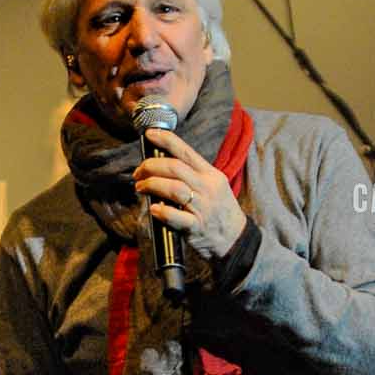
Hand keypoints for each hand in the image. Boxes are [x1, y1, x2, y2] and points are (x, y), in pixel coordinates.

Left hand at [133, 124, 246, 261]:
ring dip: (152, 185)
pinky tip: (153, 210)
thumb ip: (192, 175)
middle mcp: (208, 188)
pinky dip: (162, 212)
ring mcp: (203, 208)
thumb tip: (162, 165)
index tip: (149, 134)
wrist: (237, 239)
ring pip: (174, 189)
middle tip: (138, 172)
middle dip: (151, 166)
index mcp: (210, 174)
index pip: (186, 151)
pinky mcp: (197, 228)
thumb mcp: (213, 186)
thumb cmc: (219, 211)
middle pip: (175, 168)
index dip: (166, 140)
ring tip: (141, 188)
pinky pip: (177, 217)